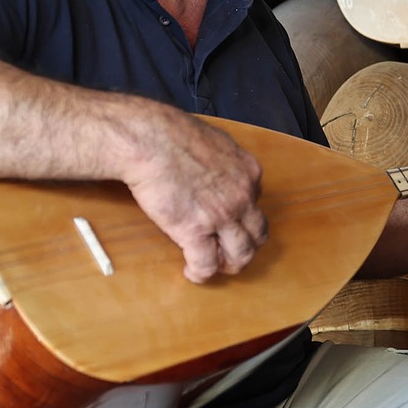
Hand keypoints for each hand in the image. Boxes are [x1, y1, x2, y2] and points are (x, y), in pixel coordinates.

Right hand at [120, 104, 268, 282]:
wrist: (150, 140)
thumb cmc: (172, 134)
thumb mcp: (215, 141)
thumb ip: (224, 160)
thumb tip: (218, 168)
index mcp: (249, 173)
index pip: (256, 205)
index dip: (242, 219)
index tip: (228, 224)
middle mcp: (243, 197)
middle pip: (257, 234)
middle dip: (245, 247)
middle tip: (228, 253)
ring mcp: (222, 216)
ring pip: (241, 255)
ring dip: (229, 265)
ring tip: (213, 266)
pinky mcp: (196, 231)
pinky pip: (207, 264)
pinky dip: (202, 274)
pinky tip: (191, 272)